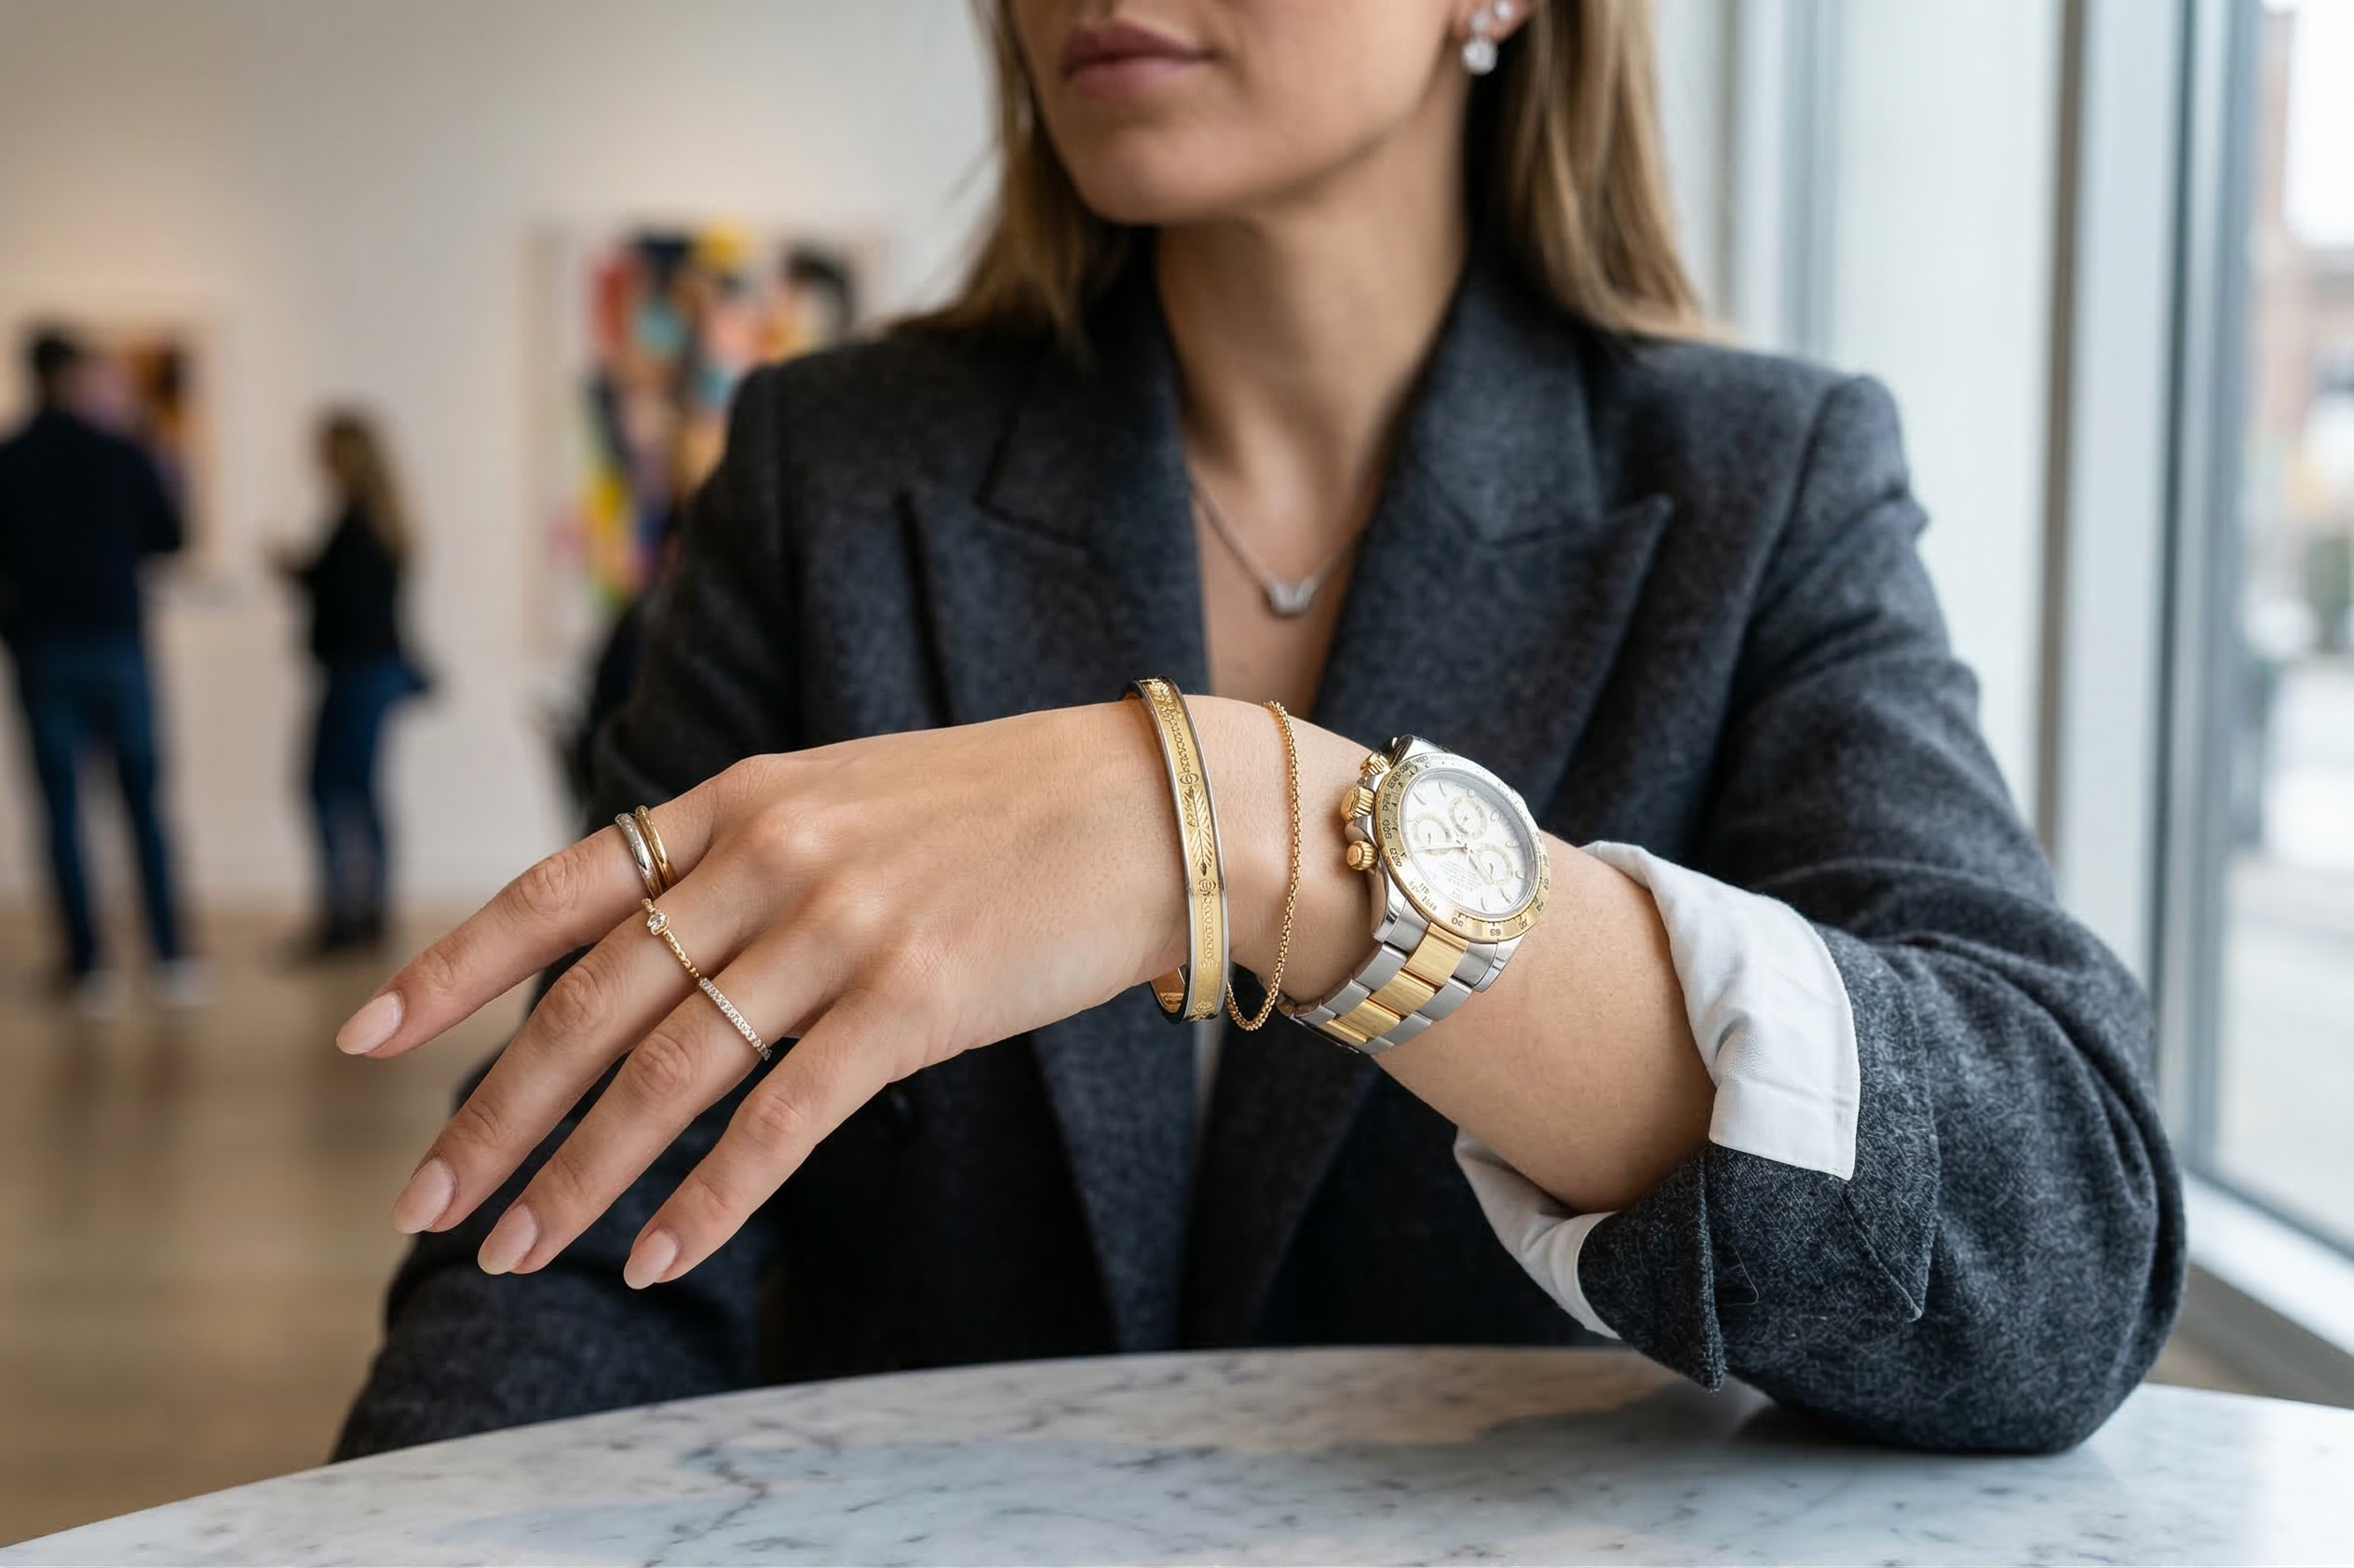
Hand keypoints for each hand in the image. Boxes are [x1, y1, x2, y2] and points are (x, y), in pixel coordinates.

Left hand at [339, 702, 1207, 1288]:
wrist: (1147, 812)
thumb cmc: (1002, 816)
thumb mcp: (846, 802)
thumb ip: (745, 863)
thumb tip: (650, 958)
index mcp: (742, 802)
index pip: (560, 887)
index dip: (453, 964)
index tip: (364, 1035)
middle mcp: (770, 857)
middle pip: (591, 1001)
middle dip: (494, 1110)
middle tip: (423, 1197)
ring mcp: (839, 927)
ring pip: (668, 1071)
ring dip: (579, 1173)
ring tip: (514, 1249)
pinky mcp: (911, 1002)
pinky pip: (781, 1119)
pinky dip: (710, 1198)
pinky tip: (660, 1255)